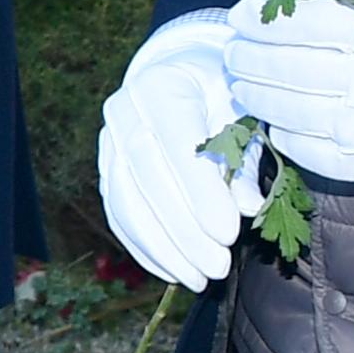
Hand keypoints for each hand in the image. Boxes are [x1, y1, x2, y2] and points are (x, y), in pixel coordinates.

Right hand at [93, 7, 247, 289]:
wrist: (184, 73)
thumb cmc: (224, 93)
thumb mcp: (243, 113)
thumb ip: (245, 157)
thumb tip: (248, 206)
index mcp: (162, 84)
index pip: (177, 144)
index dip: (201, 193)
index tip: (229, 234)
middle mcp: (124, 111)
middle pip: (147, 178)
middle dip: (183, 230)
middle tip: (219, 267)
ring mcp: (108, 142)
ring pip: (126, 202)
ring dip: (163, 248)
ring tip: (200, 279)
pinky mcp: (105, 170)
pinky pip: (118, 215)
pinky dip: (145, 248)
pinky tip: (174, 272)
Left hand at [224, 0, 353, 202]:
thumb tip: (300, 20)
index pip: (295, 22)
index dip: (259, 19)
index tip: (240, 16)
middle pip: (278, 66)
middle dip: (246, 57)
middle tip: (232, 52)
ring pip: (282, 108)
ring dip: (254, 95)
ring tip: (244, 86)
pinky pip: (305, 150)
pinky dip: (284, 136)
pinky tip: (279, 124)